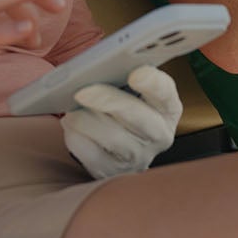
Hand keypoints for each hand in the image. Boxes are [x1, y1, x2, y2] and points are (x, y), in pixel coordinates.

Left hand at [61, 65, 181, 178]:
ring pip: (113, 138)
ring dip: (87, 121)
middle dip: (108, 101)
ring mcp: (138, 157)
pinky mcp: (114, 172)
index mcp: (167, 108)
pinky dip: (77, 139)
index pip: (166, 93)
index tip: (136, 73)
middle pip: (137, 116)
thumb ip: (123, 74)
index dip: (153, 83)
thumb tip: (98, 65)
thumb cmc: (122, 106)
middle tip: (81, 91)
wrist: (118, 147)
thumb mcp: (132, 90)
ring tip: (70, 110)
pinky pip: (93, 157)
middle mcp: (159, 134)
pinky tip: (70, 127)